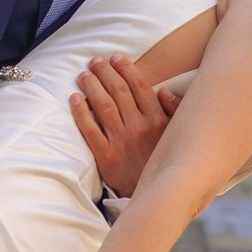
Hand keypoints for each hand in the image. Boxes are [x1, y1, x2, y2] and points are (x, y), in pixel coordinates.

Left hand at [70, 56, 179, 200]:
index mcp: (158, 121)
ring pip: (103, 106)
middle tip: (94, 61)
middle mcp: (139, 129)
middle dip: (104, 72)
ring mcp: (121, 143)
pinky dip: (80, 113)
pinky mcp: (106, 158)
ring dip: (91, 86)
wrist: (155, 195)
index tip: (115, 57)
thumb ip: (175, 112)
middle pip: (118, 92)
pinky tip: (74, 99)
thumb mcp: (178, 136)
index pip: (139, 86)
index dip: (125, 68)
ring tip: (84, 74)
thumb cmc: (164, 161)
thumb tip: (163, 90)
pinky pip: (90, 130)